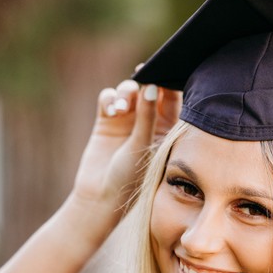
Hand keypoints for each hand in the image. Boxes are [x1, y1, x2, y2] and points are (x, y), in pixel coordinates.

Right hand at [72, 79, 181, 219]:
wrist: (100, 197)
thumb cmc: (128, 178)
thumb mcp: (142, 146)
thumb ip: (147, 115)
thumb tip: (152, 86)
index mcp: (165, 129)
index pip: (171, 99)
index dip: (168, 83)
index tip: (163, 74)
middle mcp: (147, 122)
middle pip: (149, 89)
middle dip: (145, 81)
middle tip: (143, 76)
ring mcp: (127, 121)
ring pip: (128, 91)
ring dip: (125, 92)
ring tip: (122, 107)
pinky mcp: (107, 120)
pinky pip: (109, 98)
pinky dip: (110, 99)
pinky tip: (112, 111)